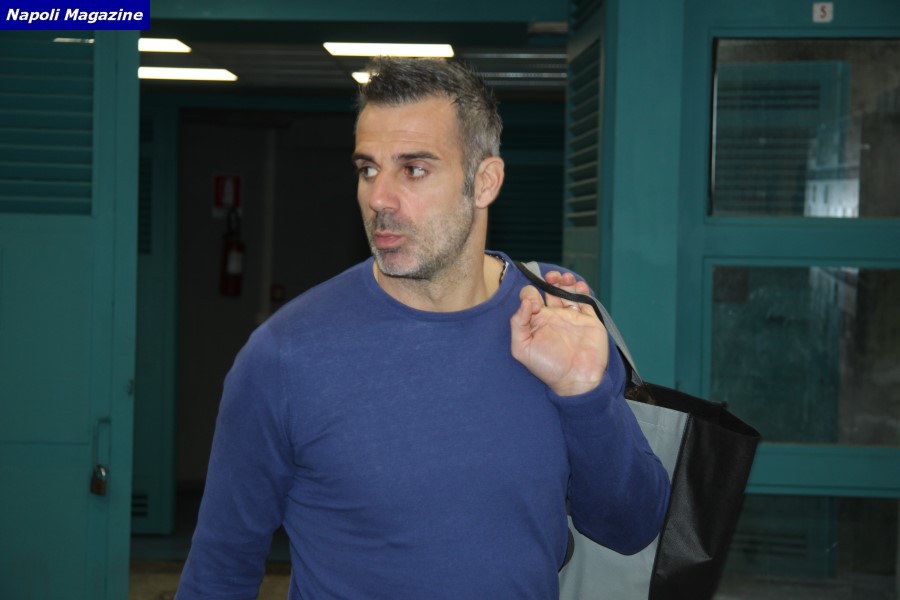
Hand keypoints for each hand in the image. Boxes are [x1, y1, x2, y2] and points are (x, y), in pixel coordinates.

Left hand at [510, 271, 609, 396]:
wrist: (576, 380)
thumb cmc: (547, 367)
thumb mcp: (522, 348)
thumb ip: (518, 324)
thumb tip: (526, 302)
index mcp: (537, 322)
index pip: (530, 298)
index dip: (531, 294)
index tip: (536, 305)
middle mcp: (554, 317)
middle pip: (549, 290)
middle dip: (549, 279)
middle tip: (551, 277)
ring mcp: (572, 317)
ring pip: (567, 291)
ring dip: (565, 281)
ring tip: (565, 278)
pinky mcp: (589, 320)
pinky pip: (585, 300)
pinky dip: (582, 289)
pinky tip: (578, 285)